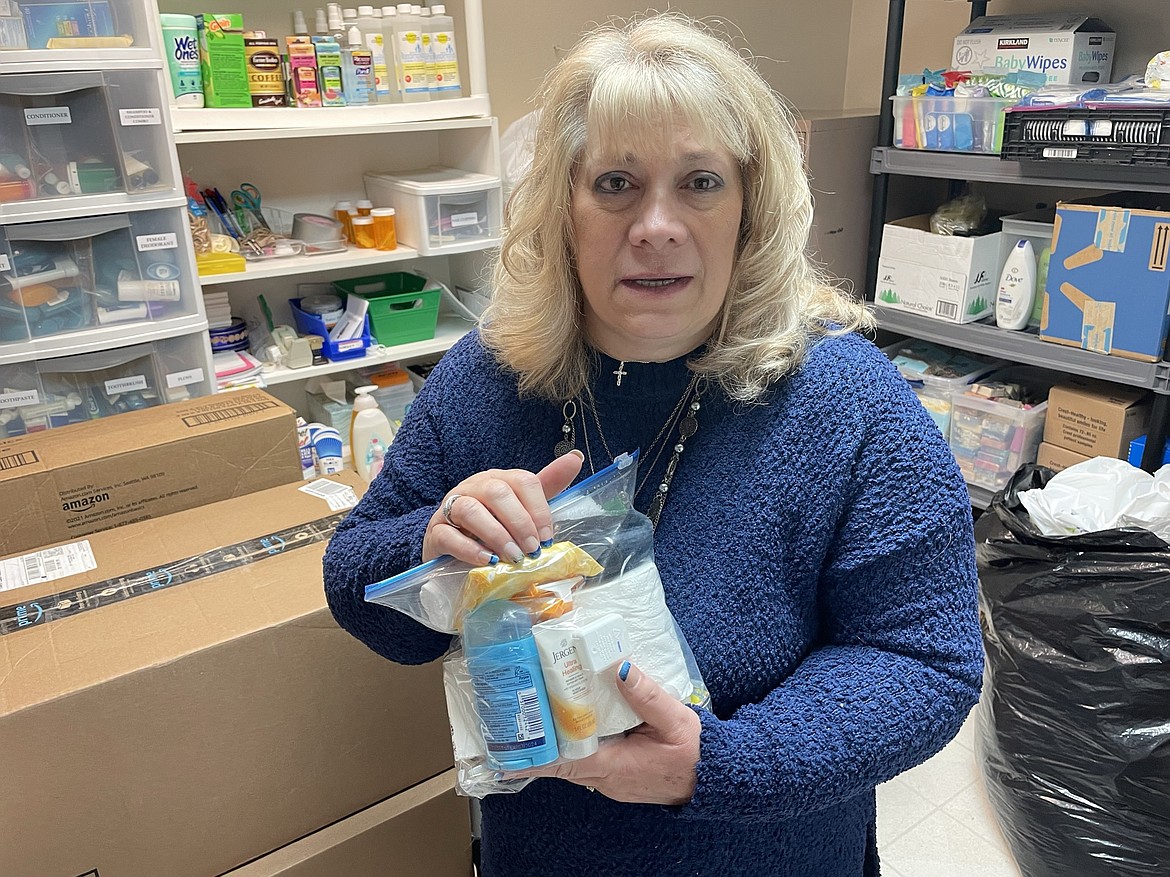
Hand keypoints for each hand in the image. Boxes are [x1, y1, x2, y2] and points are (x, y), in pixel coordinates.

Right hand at [423, 450, 583, 565]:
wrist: (452, 547)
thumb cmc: (493, 526)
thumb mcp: (522, 507)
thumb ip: (547, 486)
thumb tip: (575, 457)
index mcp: (500, 479)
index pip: (523, 481)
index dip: (539, 509)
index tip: (548, 538)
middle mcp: (475, 486)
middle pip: (497, 493)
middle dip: (520, 523)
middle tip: (532, 551)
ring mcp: (452, 506)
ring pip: (471, 509)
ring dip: (496, 535)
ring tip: (512, 557)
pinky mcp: (436, 530)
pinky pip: (448, 534)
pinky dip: (469, 549)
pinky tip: (487, 561)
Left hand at [515, 661, 700, 804]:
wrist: (715, 778)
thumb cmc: (695, 752)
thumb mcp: (675, 719)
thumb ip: (647, 694)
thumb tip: (619, 668)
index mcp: (615, 766)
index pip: (564, 763)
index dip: (534, 758)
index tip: (505, 756)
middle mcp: (607, 778)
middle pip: (561, 763)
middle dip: (537, 745)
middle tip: (512, 723)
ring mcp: (611, 780)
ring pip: (573, 763)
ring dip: (554, 746)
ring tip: (531, 721)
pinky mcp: (617, 775)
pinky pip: (587, 762)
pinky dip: (573, 747)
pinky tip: (568, 727)